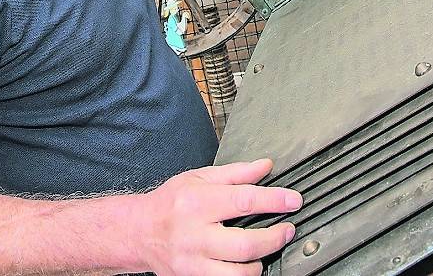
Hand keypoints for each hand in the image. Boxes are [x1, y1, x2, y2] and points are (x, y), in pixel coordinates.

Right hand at [134, 159, 301, 275]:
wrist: (138, 233)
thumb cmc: (169, 204)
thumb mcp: (198, 178)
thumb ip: (235, 173)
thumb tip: (265, 166)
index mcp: (196, 203)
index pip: (244, 200)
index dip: (274, 200)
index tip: (293, 201)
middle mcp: (193, 235)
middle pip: (245, 244)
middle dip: (274, 238)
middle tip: (287, 230)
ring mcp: (191, 263)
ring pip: (237, 274)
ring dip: (259, 264)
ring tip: (264, 252)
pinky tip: (245, 266)